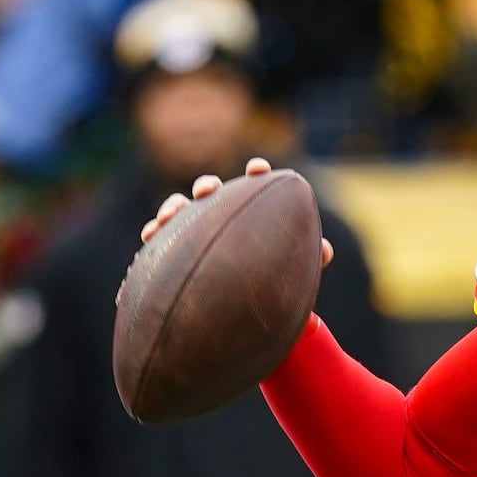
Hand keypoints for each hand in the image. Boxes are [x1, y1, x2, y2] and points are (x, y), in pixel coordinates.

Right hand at [139, 157, 334, 266]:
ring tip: (170, 216)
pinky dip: (153, 234)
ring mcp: (193, 230)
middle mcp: (220, 214)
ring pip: (179, 210)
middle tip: (207, 191)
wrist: (242, 308)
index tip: (258, 169)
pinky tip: (149, 238)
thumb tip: (326, 250)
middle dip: (207, 186)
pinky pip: (158, 238)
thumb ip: (310, 257)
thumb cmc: (272, 280)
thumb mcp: (293, 269)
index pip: (255, 186)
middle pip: (210, 191)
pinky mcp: (172, 248)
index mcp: (251, 213)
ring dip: (173, 207)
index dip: (256, 173)